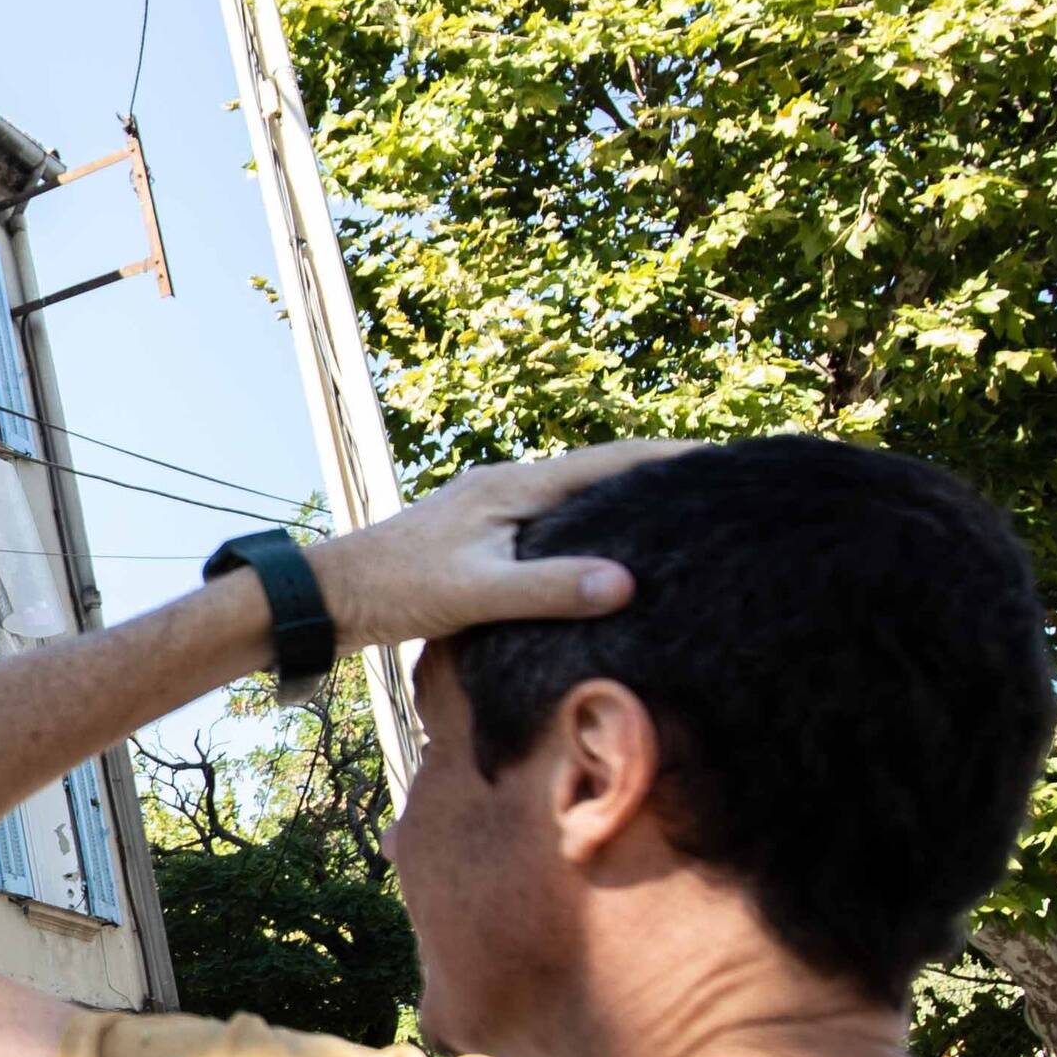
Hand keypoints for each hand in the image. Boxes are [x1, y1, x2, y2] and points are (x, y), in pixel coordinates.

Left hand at [308, 443, 685, 652]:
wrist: (330, 597)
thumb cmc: (396, 590)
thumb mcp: (477, 593)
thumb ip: (549, 587)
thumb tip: (627, 582)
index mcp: (514, 487)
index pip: (611, 462)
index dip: (670, 459)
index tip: (726, 458)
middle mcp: (508, 487)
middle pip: (600, 473)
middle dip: (656, 477)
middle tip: (718, 488)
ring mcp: (494, 510)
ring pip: (576, 498)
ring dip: (622, 504)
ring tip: (676, 518)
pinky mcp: (482, 537)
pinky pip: (553, 524)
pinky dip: (589, 531)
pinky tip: (604, 558)